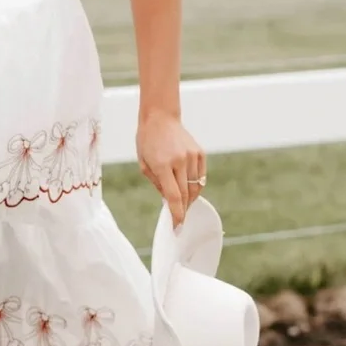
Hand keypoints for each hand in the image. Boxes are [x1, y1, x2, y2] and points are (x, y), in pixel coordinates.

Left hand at [136, 111, 205, 227]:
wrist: (160, 118)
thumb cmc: (147, 141)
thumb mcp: (144, 164)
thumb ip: (157, 183)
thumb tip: (168, 201)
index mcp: (163, 164)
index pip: (173, 196)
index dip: (176, 214)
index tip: (177, 227)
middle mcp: (180, 160)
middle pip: (186, 194)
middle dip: (183, 209)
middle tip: (179, 219)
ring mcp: (192, 156)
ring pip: (196, 187)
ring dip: (190, 199)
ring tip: (183, 203)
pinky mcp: (200, 153)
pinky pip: (201, 176)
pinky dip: (196, 185)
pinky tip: (188, 188)